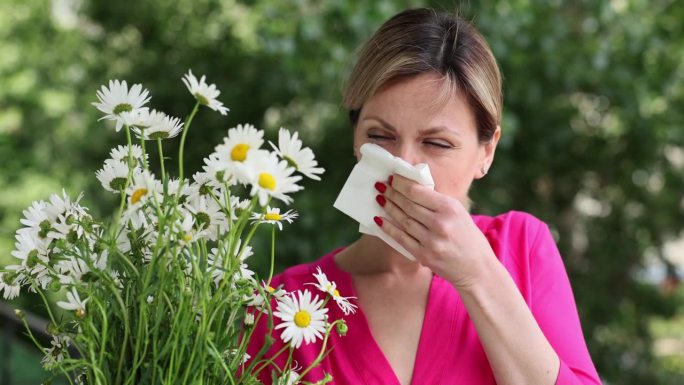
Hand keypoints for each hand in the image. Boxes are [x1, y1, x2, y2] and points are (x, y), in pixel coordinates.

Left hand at [373, 174, 496, 289]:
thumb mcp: (458, 212)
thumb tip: (410, 189)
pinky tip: (379, 219)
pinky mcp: (424, 255)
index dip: (401, 184)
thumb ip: (436, 202)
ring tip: (380, 199)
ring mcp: (431, 241)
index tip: (392, 178)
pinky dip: (388, 228)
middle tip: (380, 186)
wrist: (477, 268)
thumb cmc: (467, 237)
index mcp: (450, 208)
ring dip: (388, 208)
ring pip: (403, 220)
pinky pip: (401, 239)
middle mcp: (440, 223)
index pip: (418, 192)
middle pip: (408, 205)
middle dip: (392, 193)